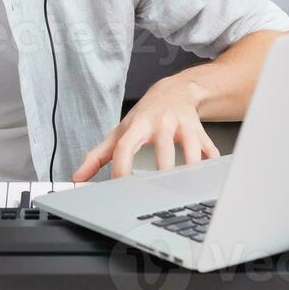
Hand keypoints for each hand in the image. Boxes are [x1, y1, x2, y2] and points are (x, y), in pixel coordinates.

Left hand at [72, 76, 220, 179]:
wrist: (174, 91)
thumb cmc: (145, 115)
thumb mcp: (120, 131)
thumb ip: (98, 155)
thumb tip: (78, 177)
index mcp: (138, 126)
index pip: (125, 149)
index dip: (121, 171)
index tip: (121, 190)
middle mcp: (161, 124)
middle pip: (163, 153)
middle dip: (162, 176)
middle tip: (157, 198)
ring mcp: (184, 127)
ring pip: (191, 155)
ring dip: (189, 176)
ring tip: (183, 193)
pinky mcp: (202, 133)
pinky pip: (210, 156)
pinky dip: (210, 171)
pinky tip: (204, 182)